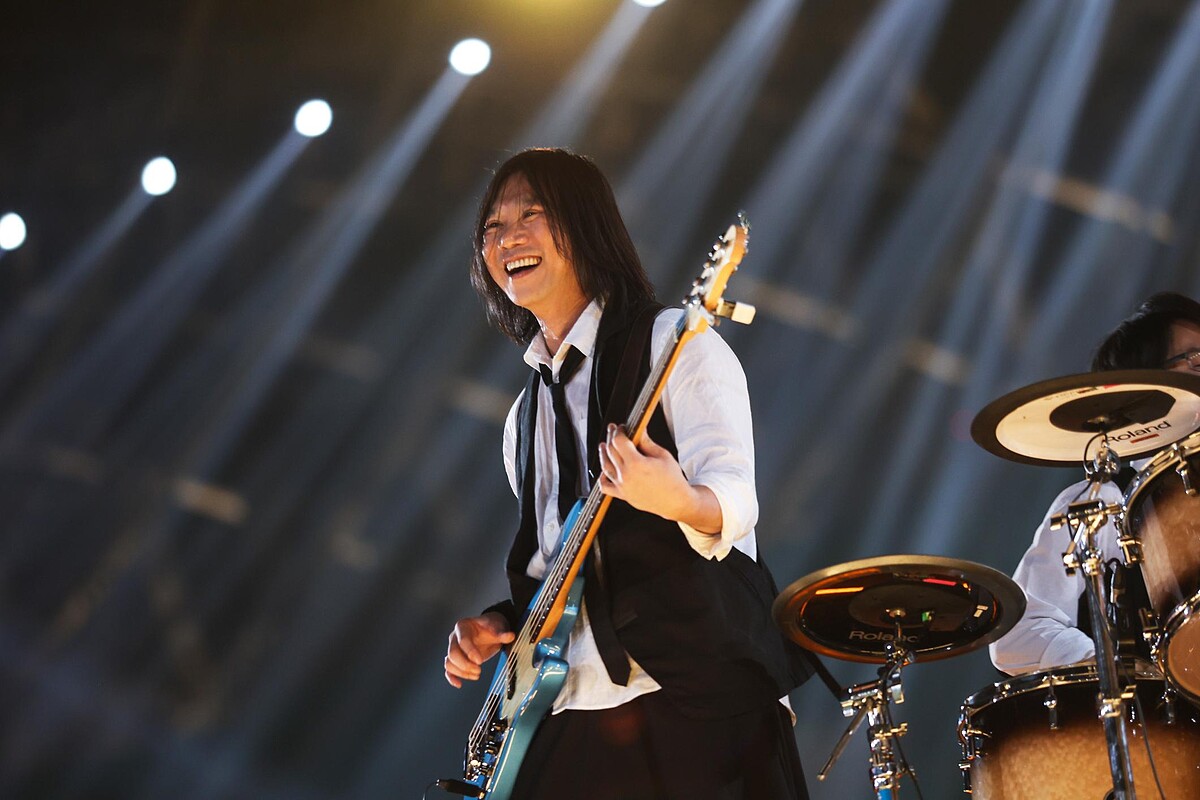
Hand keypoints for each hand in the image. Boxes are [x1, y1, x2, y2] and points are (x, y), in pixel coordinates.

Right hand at [444, 612, 514, 687]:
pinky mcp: (455, 659)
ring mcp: (453, 648)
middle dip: (465, 665)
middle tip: (478, 670)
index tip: (479, 661)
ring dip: (462, 672)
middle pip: (453, 653)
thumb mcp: (497, 627)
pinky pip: (448, 669)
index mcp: (463, 626)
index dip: (470, 652)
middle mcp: (455, 637)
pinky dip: (452, 677)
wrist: (489, 629)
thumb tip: (510, 636)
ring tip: (477, 675)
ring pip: (449, 662)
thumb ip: (502, 634)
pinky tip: (459, 684)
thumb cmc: (490, 627)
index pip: (463, 640)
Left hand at [597, 424, 721, 532]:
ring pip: (605, 467)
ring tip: (603, 446)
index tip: (622, 427)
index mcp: (636, 463)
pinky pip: (605, 487)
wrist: (676, 502)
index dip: (619, 431)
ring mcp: (622, 486)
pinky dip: (602, 478)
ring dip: (603, 454)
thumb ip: (647, 442)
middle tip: (613, 430)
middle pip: (610, 451)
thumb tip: (639, 431)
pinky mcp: (623, 495)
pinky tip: (603, 471)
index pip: (619, 441)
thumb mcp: (662, 455)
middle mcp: (626, 475)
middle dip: (611, 437)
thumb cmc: (673, 481)